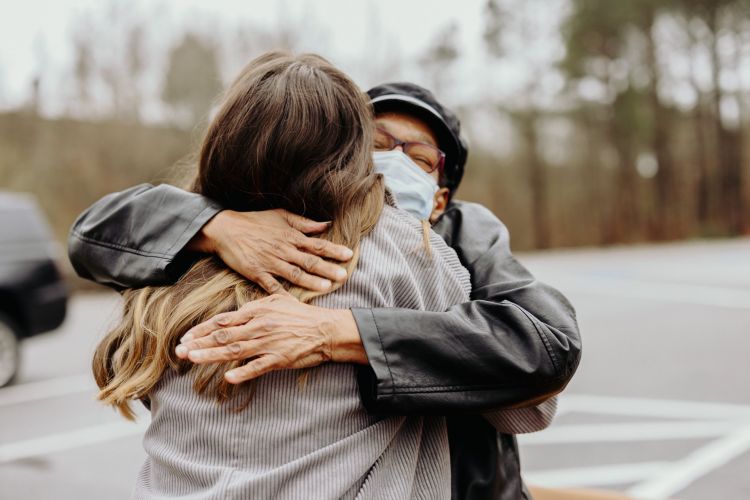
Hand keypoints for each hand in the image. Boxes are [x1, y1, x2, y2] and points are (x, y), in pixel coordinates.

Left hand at [175, 294, 366, 383]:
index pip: (223, 320)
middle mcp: (259, 326)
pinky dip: (243, 372)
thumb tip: (240, 307)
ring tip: (193, 359)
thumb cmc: (302, 315)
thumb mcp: (279, 300)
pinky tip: (228, 377)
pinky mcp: (279, 358)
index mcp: (257, 311)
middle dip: (199, 343)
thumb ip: (257, 303)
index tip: (186, 337)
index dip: (202, 329)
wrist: (326, 330)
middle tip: (179, 351)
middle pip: (223, 335)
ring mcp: (269, 342)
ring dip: (211, 355)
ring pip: (234, 350)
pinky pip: (258, 366)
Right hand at [187, 208, 353, 293]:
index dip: (333, 250)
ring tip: (327, 287)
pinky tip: (295, 303)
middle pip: (310, 261)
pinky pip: (273, 286)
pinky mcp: (257, 273)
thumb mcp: (281, 216)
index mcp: (291, 236)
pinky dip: (283, 295)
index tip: (349, 255)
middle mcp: (283, 250)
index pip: (317, 244)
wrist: (225, 229)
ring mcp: (270, 263)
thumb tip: (325, 224)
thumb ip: (304, 222)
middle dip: (328, 268)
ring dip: (312, 281)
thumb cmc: (255, 221)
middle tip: (344, 276)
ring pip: (295, 274)